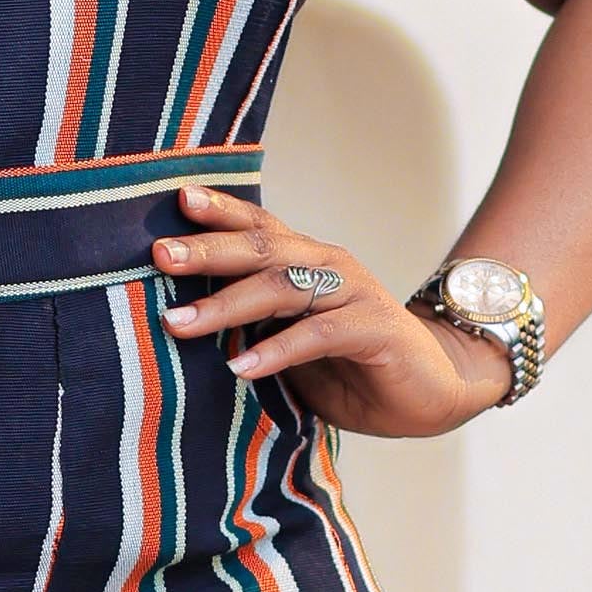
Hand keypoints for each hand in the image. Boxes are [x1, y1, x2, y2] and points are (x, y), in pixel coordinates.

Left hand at [149, 185, 511, 440]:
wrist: (432, 392)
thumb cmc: (352, 368)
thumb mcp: (290, 345)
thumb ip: (250, 328)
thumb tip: (176, 326)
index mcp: (305, 262)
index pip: (257, 228)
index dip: (218, 211)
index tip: (174, 200)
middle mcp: (328, 266)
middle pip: (261, 248)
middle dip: (206, 251)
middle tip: (159, 257)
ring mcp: (354, 292)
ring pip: (282, 286)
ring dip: (227, 304)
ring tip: (179, 324)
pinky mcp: (375, 328)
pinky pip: (319, 333)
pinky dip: (277, 350)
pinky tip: (241, 367)